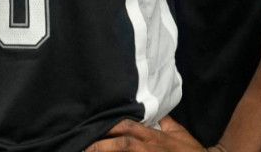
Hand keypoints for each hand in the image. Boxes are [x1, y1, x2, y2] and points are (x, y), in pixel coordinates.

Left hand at [84, 118, 207, 151]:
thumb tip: (156, 113)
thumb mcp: (179, 134)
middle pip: (123, 143)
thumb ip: (166, 123)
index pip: (127, 126)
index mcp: (154, 137)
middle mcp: (150, 148)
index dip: (108, 127)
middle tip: (81, 148)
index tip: (91, 128)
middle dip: (100, 145)